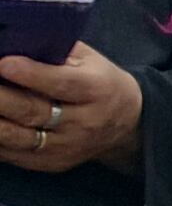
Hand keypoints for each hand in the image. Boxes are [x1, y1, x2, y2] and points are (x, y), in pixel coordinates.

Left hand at [0, 43, 143, 176]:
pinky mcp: (52, 163)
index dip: (30, 74)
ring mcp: (67, 147)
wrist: (126, 124)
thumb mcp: (90, 60)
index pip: (61, 84)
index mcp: (97, 90)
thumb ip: (56, 51)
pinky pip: (14, 155)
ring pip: (18, 138)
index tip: (3, 63)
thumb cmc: (99, 82)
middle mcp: (84, 122)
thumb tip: (13, 42)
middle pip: (33, 112)